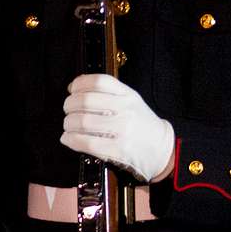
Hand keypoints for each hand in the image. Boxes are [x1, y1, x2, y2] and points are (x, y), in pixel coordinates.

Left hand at [60, 73, 174, 182]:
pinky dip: (71, 139)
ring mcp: (123, 130)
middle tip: (69, 111)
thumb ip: (106, 92)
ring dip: (68, 124)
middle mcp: (126, 110)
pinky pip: (86, 142)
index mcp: (128, 95)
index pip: (99, 81)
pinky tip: (69, 138)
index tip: (72, 90)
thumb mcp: (130, 101)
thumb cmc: (140, 124)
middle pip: (85, 101)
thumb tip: (74, 86)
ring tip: (69, 126)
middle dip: (69, 106)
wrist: (162, 149)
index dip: (79, 84)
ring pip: (82, 121)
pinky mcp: (118, 149)